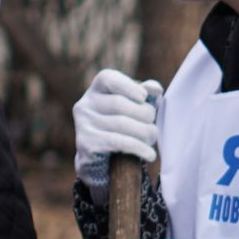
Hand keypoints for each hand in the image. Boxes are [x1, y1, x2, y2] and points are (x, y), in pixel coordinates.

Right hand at [74, 69, 160, 187]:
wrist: (103, 159)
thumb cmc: (122, 126)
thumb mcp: (132, 107)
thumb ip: (143, 94)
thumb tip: (155, 88)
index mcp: (96, 89)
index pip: (108, 78)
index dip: (129, 86)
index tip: (144, 97)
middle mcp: (85, 104)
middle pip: (119, 103)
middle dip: (144, 115)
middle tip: (153, 126)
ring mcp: (83, 124)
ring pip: (121, 124)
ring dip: (144, 133)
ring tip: (152, 139)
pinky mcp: (86, 144)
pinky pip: (118, 142)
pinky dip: (139, 148)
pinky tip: (149, 154)